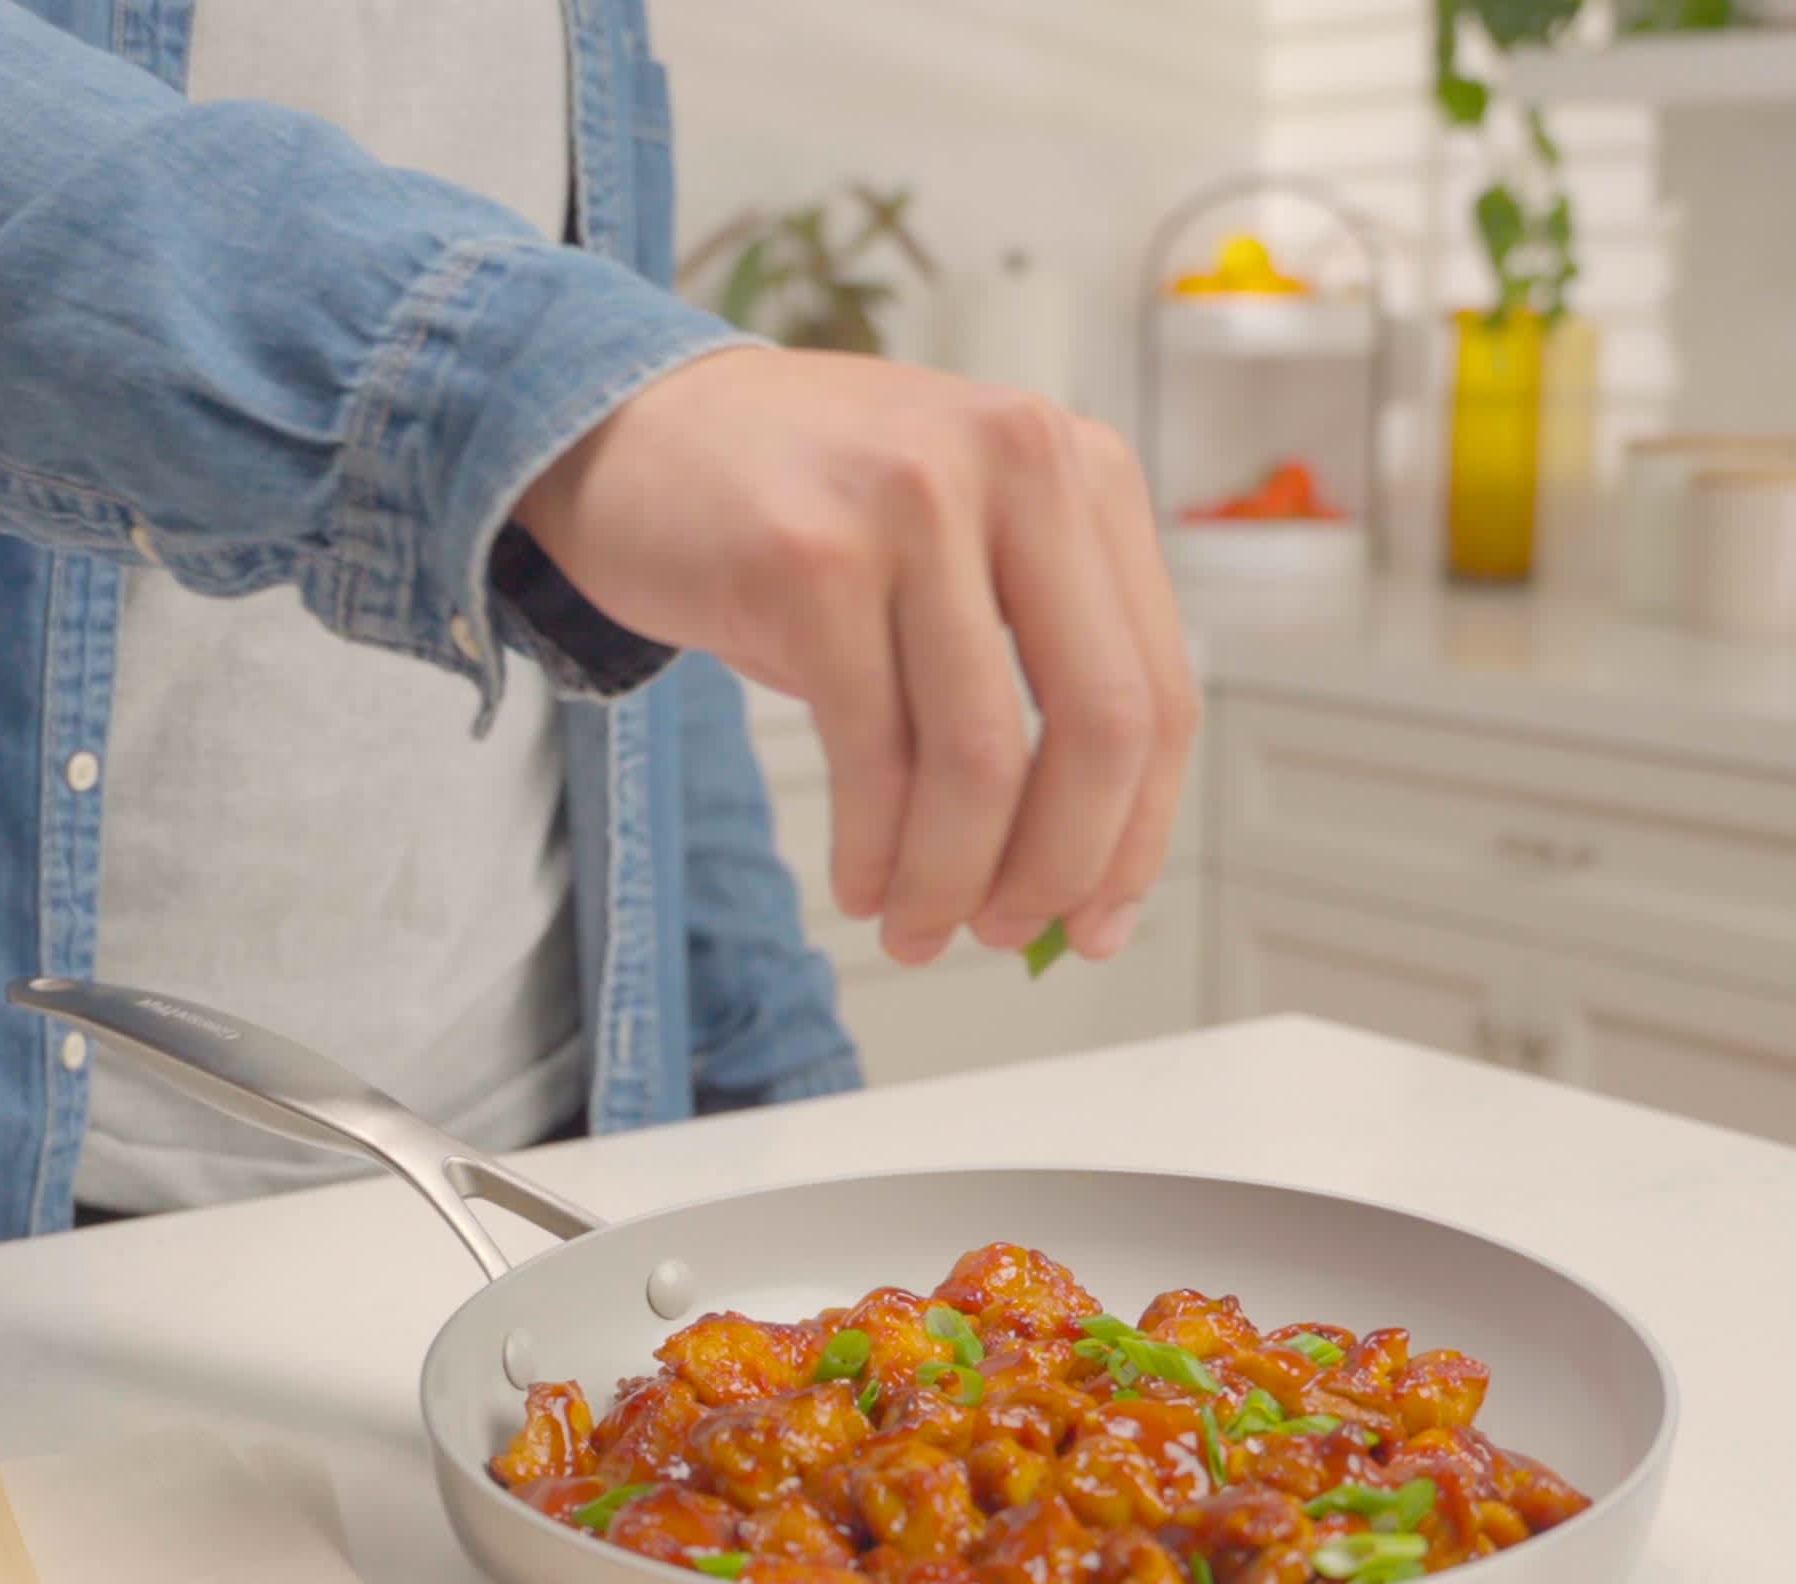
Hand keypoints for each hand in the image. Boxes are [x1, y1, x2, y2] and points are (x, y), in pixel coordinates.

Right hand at [513, 347, 1196, 965]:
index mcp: (1083, 469)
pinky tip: (861, 885)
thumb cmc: (809, 519)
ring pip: (980, 759)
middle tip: (1009, 937)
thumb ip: (1036, 676)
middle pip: (1099, 727)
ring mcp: (913, 503)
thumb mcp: (958, 556)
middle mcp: (1017, 464)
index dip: (1139, 834)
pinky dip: (873, 851)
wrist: (634, 432)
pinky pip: (872, 756)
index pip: (1161, 689)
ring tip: (916, 929)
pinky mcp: (809, 560)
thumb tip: (1084, 882)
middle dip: (1057, 868)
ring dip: (951, 879)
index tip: (1100, 923)